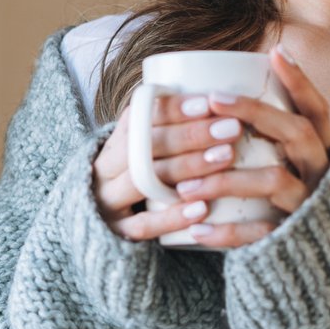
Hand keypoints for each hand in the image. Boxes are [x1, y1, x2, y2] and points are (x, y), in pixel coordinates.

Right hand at [91, 92, 244, 241]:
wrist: (97, 225)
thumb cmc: (138, 178)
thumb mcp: (143, 151)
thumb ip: (169, 129)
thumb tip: (221, 96)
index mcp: (114, 141)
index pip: (139, 116)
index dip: (173, 108)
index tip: (209, 102)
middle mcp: (106, 168)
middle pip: (146, 146)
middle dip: (191, 134)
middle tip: (231, 128)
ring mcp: (108, 201)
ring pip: (145, 180)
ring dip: (188, 167)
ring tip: (226, 157)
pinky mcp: (116, 232)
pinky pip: (144, 225)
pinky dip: (172, 216)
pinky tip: (203, 207)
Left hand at [175, 45, 329, 248]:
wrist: (316, 265)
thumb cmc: (292, 199)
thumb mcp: (293, 164)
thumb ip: (275, 134)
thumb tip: (236, 85)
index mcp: (321, 150)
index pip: (318, 109)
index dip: (300, 80)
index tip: (274, 52)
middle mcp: (321, 173)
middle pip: (297, 133)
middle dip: (255, 112)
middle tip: (213, 101)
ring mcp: (310, 206)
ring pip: (275, 181)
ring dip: (226, 177)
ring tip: (185, 184)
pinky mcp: (294, 241)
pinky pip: (260, 233)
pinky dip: (226, 233)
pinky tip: (196, 229)